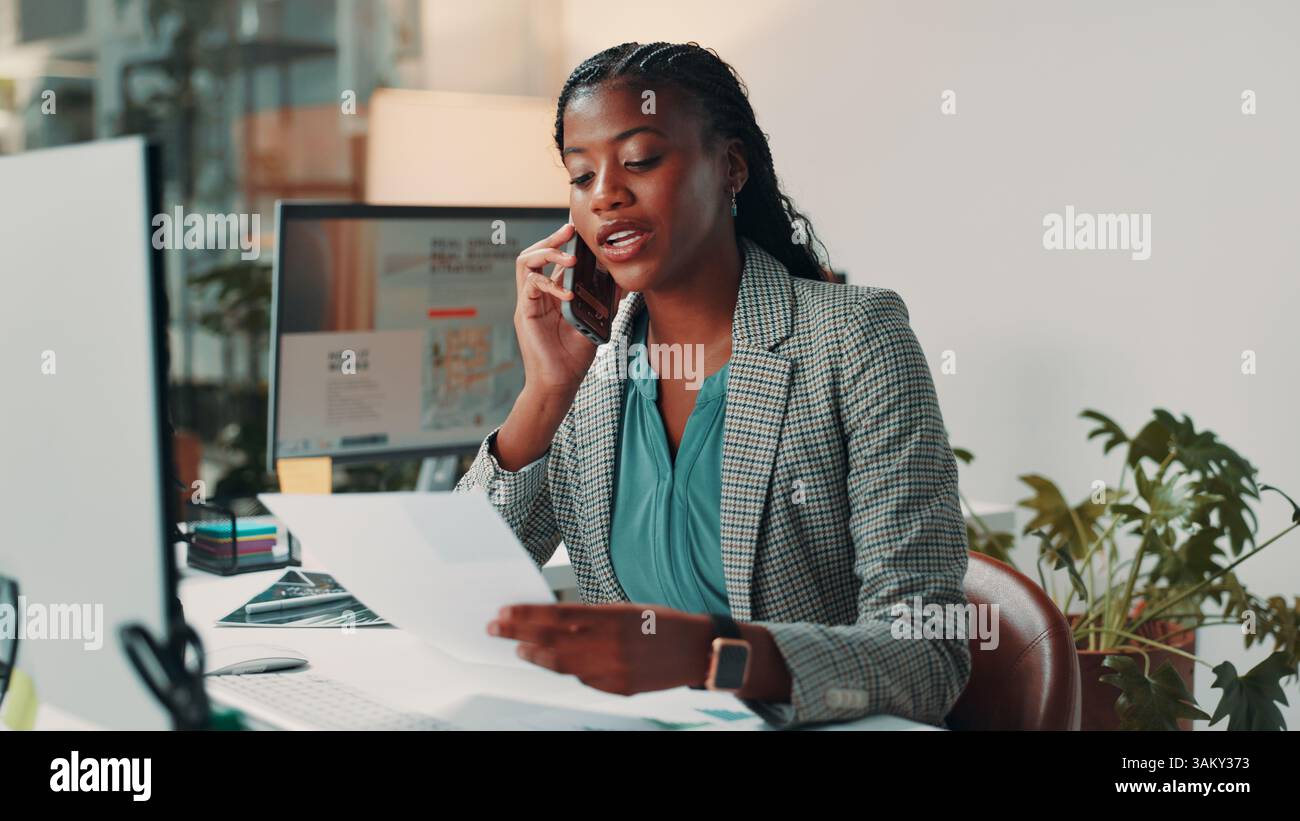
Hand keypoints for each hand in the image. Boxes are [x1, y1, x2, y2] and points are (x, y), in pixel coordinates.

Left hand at [487, 603, 711, 695]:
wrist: (696, 651)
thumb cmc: (660, 623)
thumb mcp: (626, 609)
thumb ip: (591, 616)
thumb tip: (552, 618)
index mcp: (612, 617)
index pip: (557, 616)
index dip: (527, 615)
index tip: (504, 612)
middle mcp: (610, 644)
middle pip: (552, 640)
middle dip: (519, 634)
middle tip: (495, 628)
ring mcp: (613, 669)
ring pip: (562, 664)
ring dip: (536, 655)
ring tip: (519, 648)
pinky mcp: (618, 688)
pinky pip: (583, 679)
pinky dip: (565, 669)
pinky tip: (552, 663)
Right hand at [513, 222, 621, 399]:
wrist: (560, 384)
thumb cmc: (575, 357)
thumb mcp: (595, 322)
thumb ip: (604, 302)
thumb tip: (622, 281)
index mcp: (553, 294)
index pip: (554, 260)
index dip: (564, 241)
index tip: (579, 229)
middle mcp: (538, 295)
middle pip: (535, 253)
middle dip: (552, 237)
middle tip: (570, 229)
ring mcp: (529, 303)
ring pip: (525, 262)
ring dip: (547, 252)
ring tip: (569, 256)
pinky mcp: (525, 314)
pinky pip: (529, 285)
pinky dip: (549, 283)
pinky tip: (568, 293)